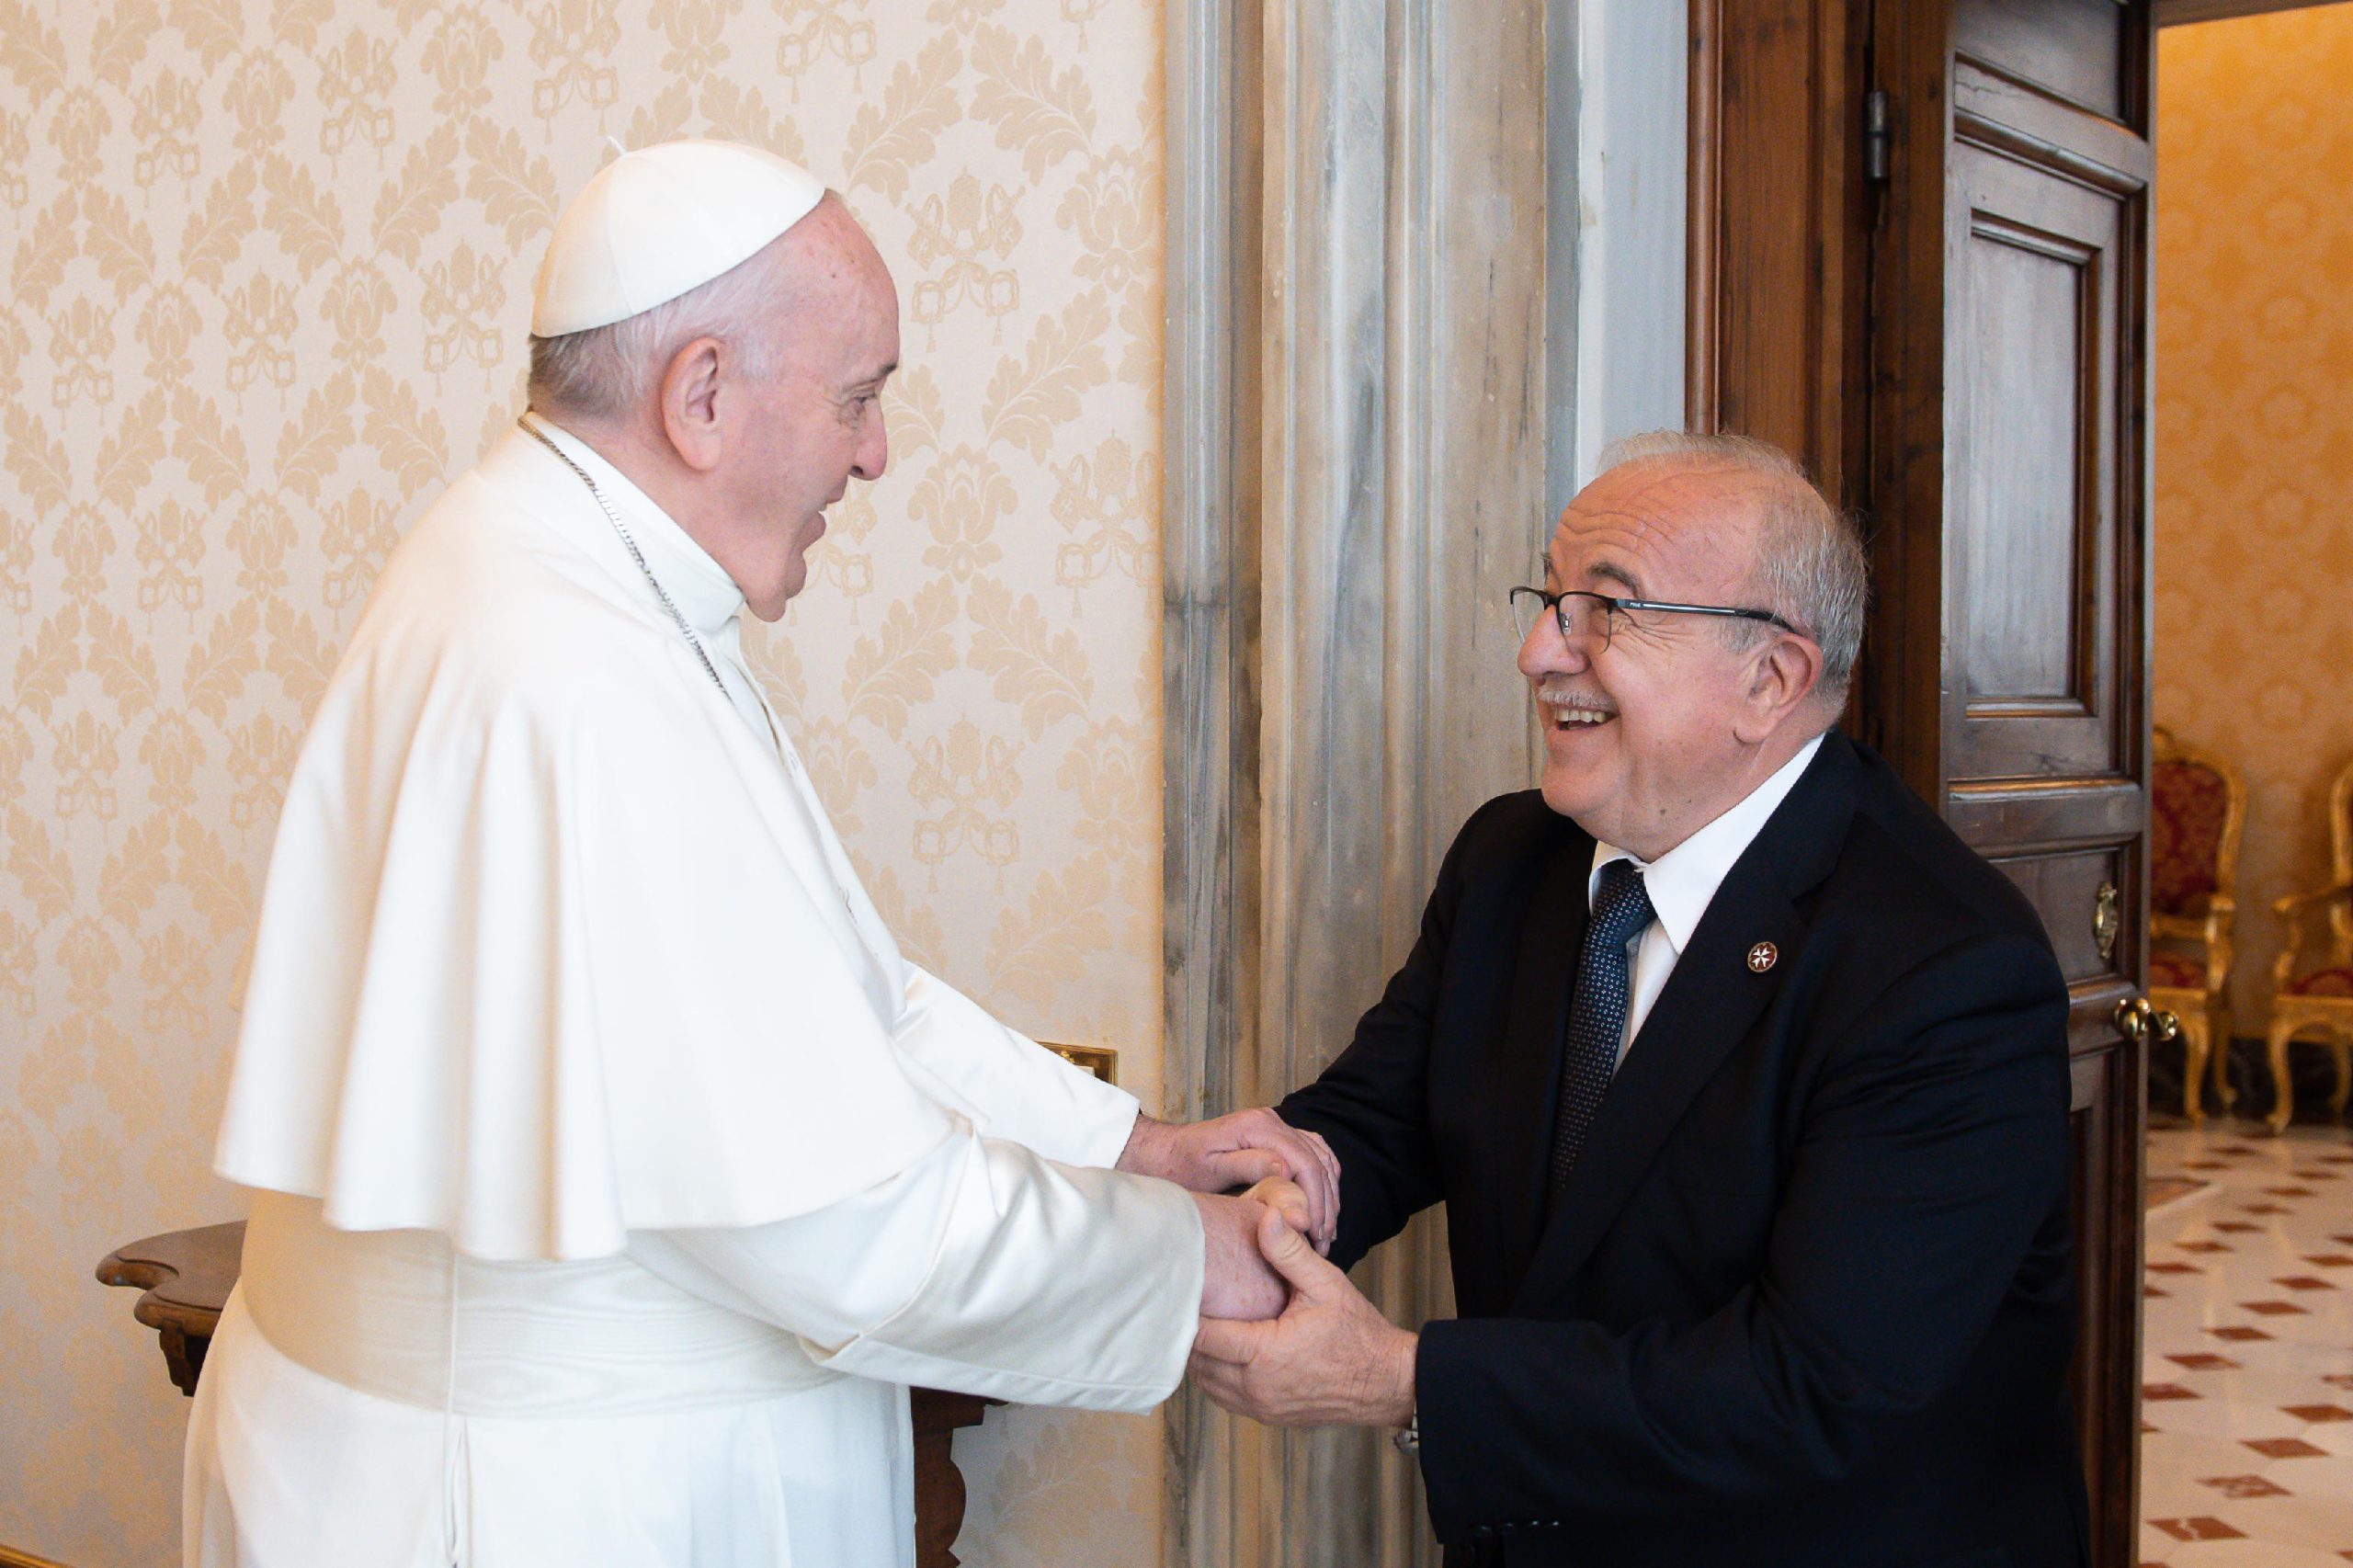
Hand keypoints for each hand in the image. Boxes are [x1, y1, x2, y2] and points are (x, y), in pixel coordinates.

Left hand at [1120, 1109, 1340, 1253]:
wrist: (1164, 1153)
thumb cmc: (1180, 1166)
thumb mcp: (1209, 1171)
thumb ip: (1248, 1166)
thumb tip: (1287, 1170)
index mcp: (1257, 1126)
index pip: (1305, 1162)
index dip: (1316, 1200)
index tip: (1315, 1233)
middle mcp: (1271, 1121)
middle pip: (1318, 1161)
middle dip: (1326, 1203)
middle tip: (1324, 1241)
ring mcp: (1275, 1126)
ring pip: (1321, 1156)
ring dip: (1329, 1194)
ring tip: (1325, 1231)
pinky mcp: (1275, 1137)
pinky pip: (1313, 1153)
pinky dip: (1324, 1179)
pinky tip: (1322, 1206)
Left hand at [1189, 1205, 1417, 1427]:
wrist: (1386, 1381)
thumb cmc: (1357, 1332)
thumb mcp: (1326, 1284)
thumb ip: (1290, 1252)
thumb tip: (1268, 1215)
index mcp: (1265, 1353)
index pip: (1202, 1337)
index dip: (1188, 1312)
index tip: (1182, 1289)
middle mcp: (1256, 1387)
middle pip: (1197, 1362)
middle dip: (1189, 1333)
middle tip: (1185, 1301)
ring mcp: (1261, 1407)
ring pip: (1207, 1383)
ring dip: (1201, 1357)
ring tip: (1203, 1322)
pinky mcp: (1268, 1416)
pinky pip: (1225, 1397)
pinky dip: (1217, 1375)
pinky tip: (1224, 1349)